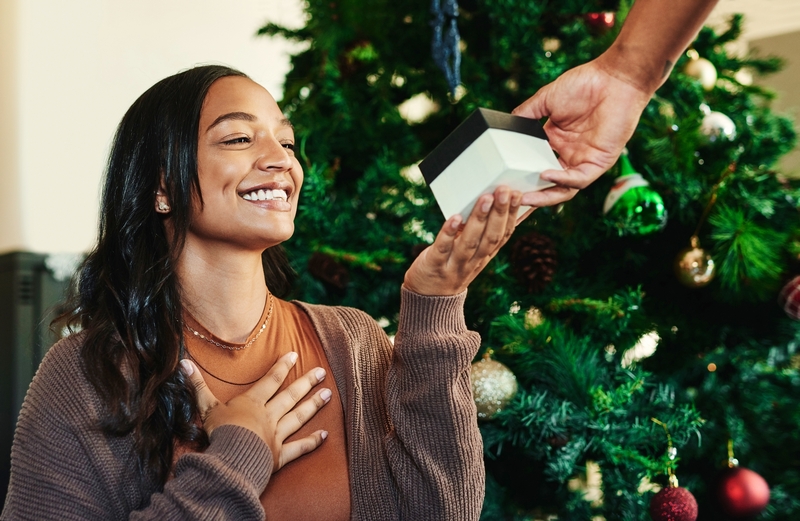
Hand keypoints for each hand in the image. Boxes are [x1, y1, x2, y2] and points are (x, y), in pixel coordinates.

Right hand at [181, 353, 330, 471]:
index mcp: (252, 403)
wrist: (230, 459)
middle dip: (306, 382)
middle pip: (290, 395)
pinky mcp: (280, 455)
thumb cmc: (219, 433)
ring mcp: (277, 435)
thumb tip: (184, 363)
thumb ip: (197, 386)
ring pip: (299, 417)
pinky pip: (300, 447)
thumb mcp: (206, 407)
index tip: (294, 354)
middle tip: (321, 371)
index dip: (282, 366)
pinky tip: (325, 435)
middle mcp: (269, 416)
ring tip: (328, 394)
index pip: (270, 380)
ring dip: (314, 405)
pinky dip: (312, 441)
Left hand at [404, 186, 521, 295]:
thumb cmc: (452, 266)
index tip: (518, 194)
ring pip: (470, 242)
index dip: (512, 215)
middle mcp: (474, 261)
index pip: (503, 235)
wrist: (429, 298)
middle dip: (499, 213)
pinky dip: (449, 233)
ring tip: (485, 198)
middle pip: (490, 237)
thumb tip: (502, 208)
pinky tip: (454, 218)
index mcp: (485, 255)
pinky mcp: (435, 265)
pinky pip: (442, 248)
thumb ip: (486, 233)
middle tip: (504, 190)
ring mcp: (455, 264)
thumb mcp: (474, 253)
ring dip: (479, 220)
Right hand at [512, 57, 652, 206]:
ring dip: (543, 197)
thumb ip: (526, 114)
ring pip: (562, 189)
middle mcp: (568, 155)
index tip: (500, 186)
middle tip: (506, 203)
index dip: (520, 179)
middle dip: (528, 197)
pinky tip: (546, 175)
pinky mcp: (599, 162)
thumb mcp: (545, 100)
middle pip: (546, 185)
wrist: (614, 78)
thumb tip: (505, 125)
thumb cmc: (584, 84)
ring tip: (523, 199)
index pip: (534, 167)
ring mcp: (583, 160)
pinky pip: (578, 179)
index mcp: (555, 142)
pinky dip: (562, 180)